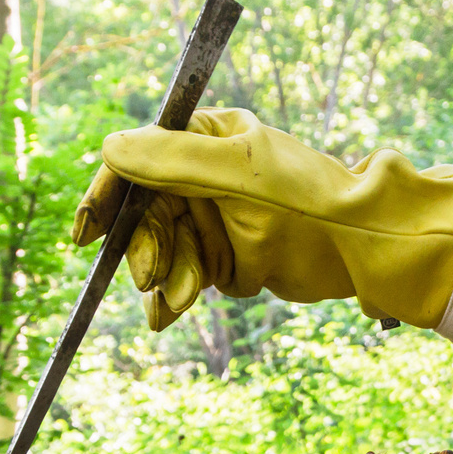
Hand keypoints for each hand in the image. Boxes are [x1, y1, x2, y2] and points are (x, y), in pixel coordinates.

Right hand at [74, 109, 452, 329]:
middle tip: (149, 277)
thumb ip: (176, 159)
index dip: (107, 197)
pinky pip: (184, 277)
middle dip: (144, 247)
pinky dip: (174, 296)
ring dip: (163, 276)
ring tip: (177, 302)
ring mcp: (213, 219)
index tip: (86, 233)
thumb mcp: (241, 171)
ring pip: (162, 251)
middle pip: (145, 214)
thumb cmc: (311, 197)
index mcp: (203, 138)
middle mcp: (202, 176)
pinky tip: (167, 315)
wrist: (366, 246)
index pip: (137, 162)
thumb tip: (112, 147)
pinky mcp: (225, 258)